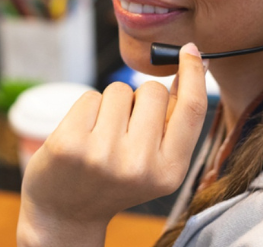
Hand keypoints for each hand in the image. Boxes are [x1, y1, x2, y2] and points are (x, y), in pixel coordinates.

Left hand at [17, 44, 207, 246]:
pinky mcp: (70, 144)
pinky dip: (87, 110)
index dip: (194, 74)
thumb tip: (197, 63)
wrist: (65, 213)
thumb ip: (175, 121)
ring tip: (101, 137)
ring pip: (120, 90)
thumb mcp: (155, 163)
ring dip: (111, 105)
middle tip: (125, 130)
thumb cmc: (114, 179)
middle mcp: (139, 166)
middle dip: (141, 98)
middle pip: (153, 91)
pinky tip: (82, 137)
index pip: (192, 110)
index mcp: (170, 173)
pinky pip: (90, 97)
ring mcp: (102, 155)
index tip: (190, 49)